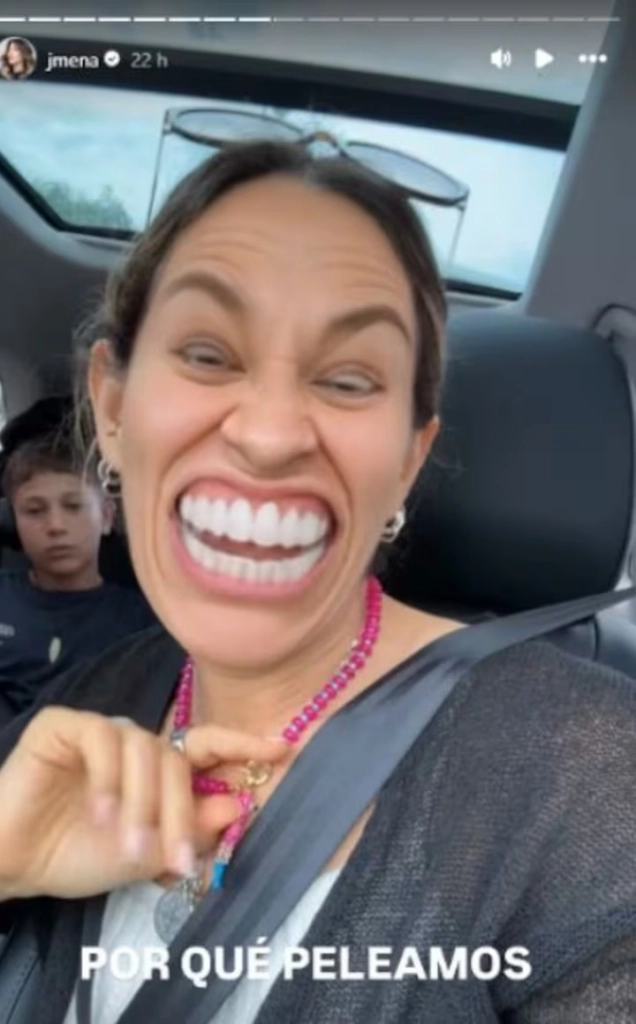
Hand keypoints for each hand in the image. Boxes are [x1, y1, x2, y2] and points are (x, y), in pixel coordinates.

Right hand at [0, 707, 287, 899]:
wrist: (16, 864)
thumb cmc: (78, 856)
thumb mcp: (147, 853)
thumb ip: (190, 830)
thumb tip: (237, 804)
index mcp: (159, 768)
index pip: (208, 747)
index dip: (244, 747)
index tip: (282, 751)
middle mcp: (136, 743)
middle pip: (179, 759)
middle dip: (183, 812)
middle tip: (178, 859)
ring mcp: (101, 730)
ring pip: (145, 750)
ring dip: (143, 804)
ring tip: (129, 846)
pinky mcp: (65, 726)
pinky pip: (101, 739)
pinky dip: (107, 779)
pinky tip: (99, 812)